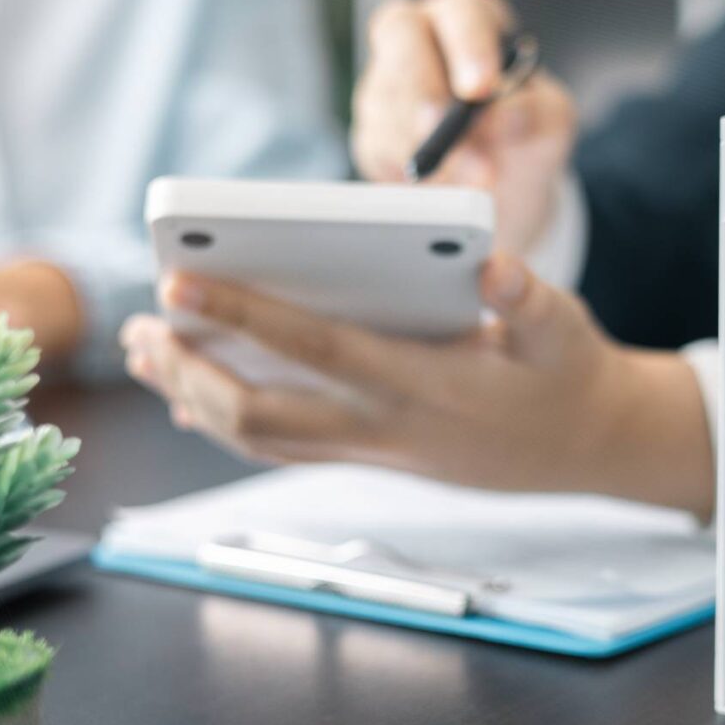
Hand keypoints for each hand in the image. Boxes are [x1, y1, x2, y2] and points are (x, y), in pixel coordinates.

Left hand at [120, 256, 713, 515]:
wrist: (589, 447)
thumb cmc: (567, 373)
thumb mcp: (564, 328)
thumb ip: (528, 298)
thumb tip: (494, 266)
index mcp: (421, 385)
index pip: (312, 348)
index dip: (239, 315)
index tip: (176, 281)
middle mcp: (384, 428)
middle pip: (257, 414)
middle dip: (185, 373)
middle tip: (136, 330)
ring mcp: (372, 450)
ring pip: (258, 440)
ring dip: (191, 398)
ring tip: (144, 354)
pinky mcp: (370, 457)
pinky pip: (280, 446)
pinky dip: (226, 422)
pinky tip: (194, 394)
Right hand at [352, 0, 577, 254]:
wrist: (503, 183)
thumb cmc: (526, 130)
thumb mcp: (551, 119)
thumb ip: (535, 112)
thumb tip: (503, 114)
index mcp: (470, 18)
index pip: (462, 13)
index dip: (469, 47)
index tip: (481, 88)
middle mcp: (421, 37)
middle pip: (402, 36)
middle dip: (425, 88)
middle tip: (443, 130)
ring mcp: (388, 82)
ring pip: (386, 96)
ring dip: (422, 142)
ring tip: (469, 178)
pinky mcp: (373, 132)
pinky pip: (378, 145)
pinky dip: (409, 170)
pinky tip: (443, 184)